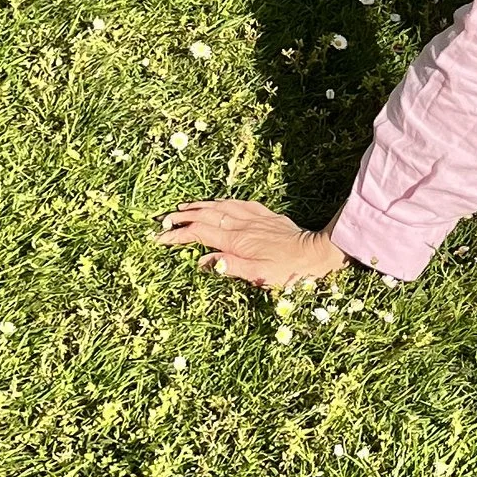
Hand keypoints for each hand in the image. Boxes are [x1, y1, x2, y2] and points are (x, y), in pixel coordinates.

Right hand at [158, 199, 347, 288]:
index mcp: (236, 241)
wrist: (316, 253)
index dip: (177, 236)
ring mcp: (253, 217)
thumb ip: (228, 266)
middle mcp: (242, 224)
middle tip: (163, 220)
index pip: (199, 234)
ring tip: (182, 208)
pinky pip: (238, 203)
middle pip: (205, 215)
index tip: (160, 239)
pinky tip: (217, 202)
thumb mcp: (257, 275)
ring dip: (198, 206)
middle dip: (182, 217)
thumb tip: (202, 262)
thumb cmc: (288, 270)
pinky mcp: (265, 214)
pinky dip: (221, 201)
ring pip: (219, 205)